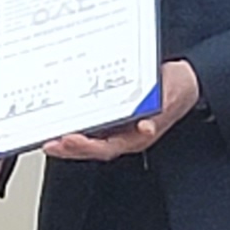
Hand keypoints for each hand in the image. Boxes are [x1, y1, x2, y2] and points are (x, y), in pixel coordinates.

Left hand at [43, 60, 198, 161]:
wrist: (183, 81)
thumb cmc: (177, 89)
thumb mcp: (172, 97)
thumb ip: (159, 114)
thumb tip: (145, 128)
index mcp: (137, 135)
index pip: (108, 146)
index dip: (88, 146)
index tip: (70, 139)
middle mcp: (124, 135)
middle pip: (92, 147)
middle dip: (69, 148)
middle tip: (49, 142)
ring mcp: (116, 127)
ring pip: (87, 139)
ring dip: (67, 140)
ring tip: (46, 137)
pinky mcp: (111, 116)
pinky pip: (89, 125)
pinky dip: (73, 123)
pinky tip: (58, 119)